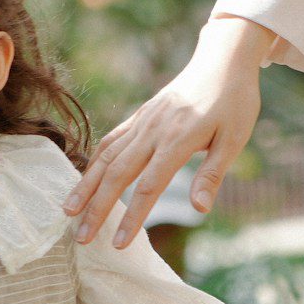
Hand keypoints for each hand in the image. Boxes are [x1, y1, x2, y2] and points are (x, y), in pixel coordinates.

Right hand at [61, 15, 272, 249]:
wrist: (222, 59)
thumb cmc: (234, 101)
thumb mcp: (234, 139)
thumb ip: (212, 174)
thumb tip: (200, 209)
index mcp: (177, 140)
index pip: (147, 187)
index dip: (131, 218)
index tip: (118, 244)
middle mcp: (153, 131)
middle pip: (116, 174)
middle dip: (96, 209)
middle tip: (82, 239)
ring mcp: (143, 121)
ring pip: (106, 156)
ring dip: (85, 186)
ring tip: (69, 211)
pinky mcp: (140, 115)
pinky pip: (111, 140)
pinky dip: (94, 161)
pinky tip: (85, 179)